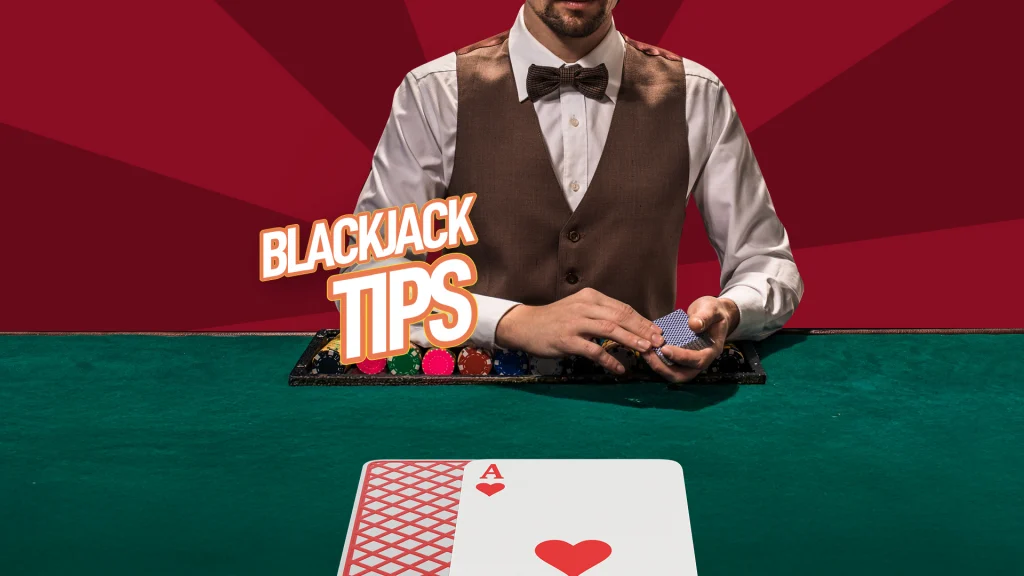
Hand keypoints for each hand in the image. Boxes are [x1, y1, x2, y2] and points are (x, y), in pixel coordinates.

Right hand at [495, 288, 664, 373]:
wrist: (525, 325)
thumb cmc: (556, 319)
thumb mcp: (579, 308)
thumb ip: (601, 313)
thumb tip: (629, 325)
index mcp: (590, 297)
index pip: (623, 308)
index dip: (642, 320)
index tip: (657, 331)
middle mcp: (584, 306)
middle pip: (621, 317)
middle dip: (643, 330)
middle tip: (658, 342)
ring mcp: (575, 323)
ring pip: (610, 330)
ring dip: (631, 341)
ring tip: (646, 350)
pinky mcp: (567, 340)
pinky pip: (593, 350)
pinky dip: (609, 360)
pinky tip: (619, 368)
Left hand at [641, 296, 739, 383]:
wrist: (712, 314)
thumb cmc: (713, 312)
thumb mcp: (712, 309)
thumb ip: (705, 316)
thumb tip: (694, 325)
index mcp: (712, 351)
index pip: (697, 360)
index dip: (681, 357)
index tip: (665, 348)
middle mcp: (701, 360)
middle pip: (683, 375)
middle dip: (664, 368)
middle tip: (649, 354)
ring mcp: (690, 362)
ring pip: (673, 373)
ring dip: (658, 366)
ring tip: (644, 352)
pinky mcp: (680, 359)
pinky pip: (668, 365)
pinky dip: (657, 361)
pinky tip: (646, 349)